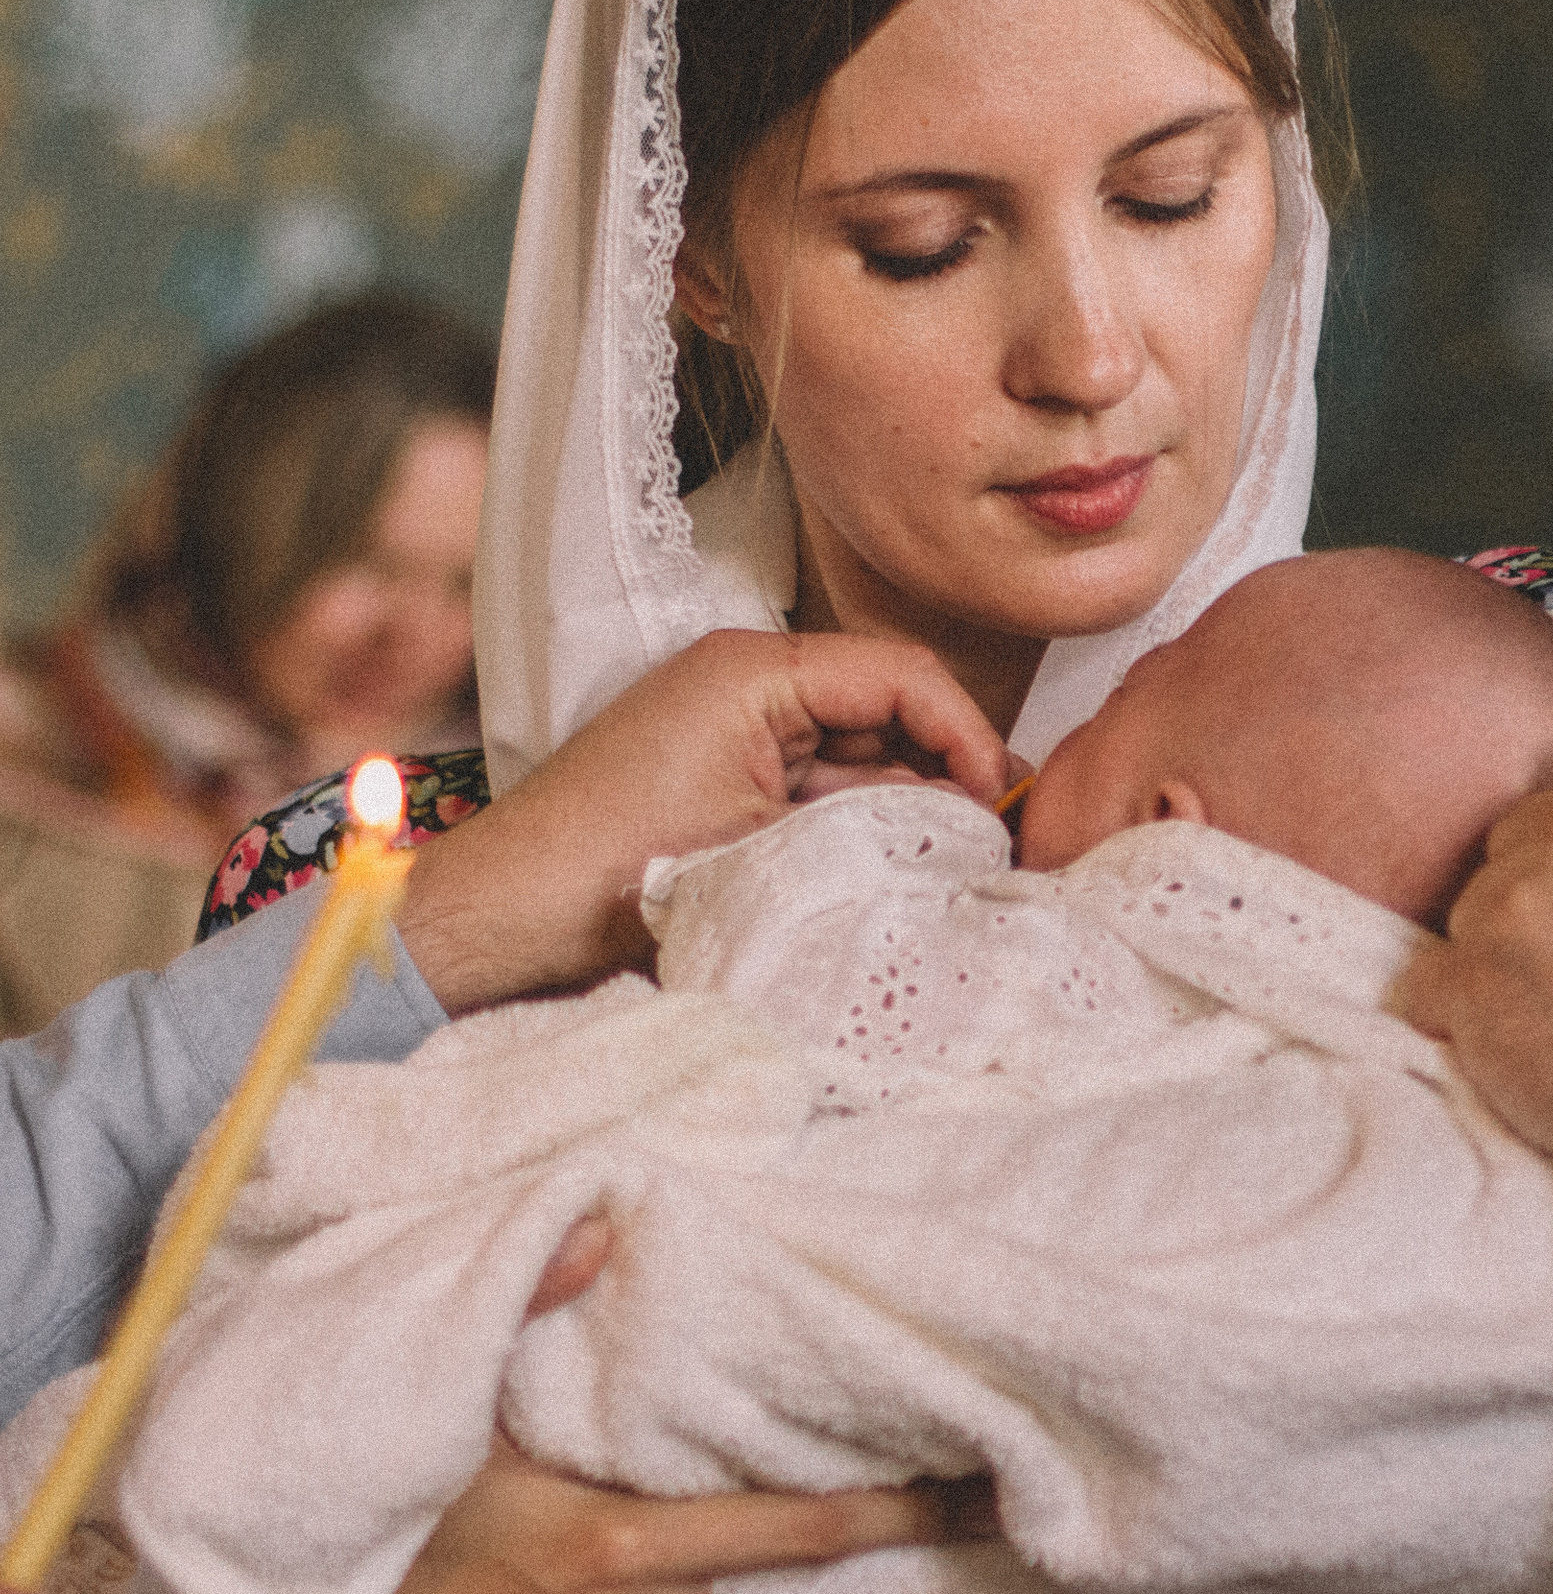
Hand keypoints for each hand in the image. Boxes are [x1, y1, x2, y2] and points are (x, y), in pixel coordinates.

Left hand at [399, 630, 1010, 1009]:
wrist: (510, 923)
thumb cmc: (614, 872)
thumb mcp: (772, 843)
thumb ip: (883, 822)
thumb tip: (977, 826)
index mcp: (754, 669)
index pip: (902, 673)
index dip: (967, 734)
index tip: (1001, 803)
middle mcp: (749, 685)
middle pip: (892, 710)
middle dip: (950, 773)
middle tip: (1001, 843)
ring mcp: (739, 735)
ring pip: (866, 759)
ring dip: (913, 811)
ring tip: (958, 869)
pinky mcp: (731, 784)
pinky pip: (826, 795)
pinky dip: (866, 832)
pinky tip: (899, 877)